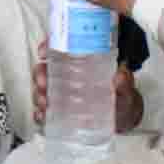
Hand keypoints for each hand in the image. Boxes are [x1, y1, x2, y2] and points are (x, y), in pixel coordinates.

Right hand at [29, 53, 143, 132]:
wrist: (123, 115)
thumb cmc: (121, 95)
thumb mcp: (125, 87)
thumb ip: (124, 82)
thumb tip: (120, 76)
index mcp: (81, 63)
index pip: (59, 49)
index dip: (48, 47)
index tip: (44, 51)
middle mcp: (68, 75)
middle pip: (46, 69)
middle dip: (40, 74)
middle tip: (43, 82)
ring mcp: (63, 93)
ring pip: (43, 89)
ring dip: (39, 94)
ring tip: (44, 102)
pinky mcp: (61, 110)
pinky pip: (46, 109)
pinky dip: (41, 113)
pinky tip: (42, 115)